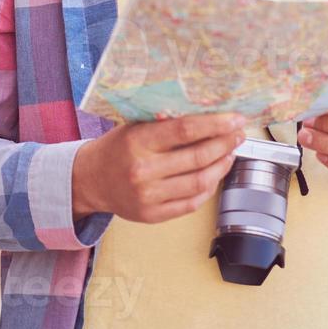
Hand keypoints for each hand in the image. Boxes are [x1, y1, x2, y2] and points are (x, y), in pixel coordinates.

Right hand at [72, 112, 245, 222]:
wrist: (90, 181)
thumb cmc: (116, 148)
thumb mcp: (135, 126)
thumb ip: (165, 122)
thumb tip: (209, 113)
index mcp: (138, 142)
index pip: (185, 130)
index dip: (215, 124)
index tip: (235, 119)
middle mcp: (143, 171)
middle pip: (198, 157)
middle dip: (225, 144)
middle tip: (237, 134)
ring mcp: (148, 196)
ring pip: (200, 182)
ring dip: (222, 166)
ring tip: (229, 152)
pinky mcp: (153, 215)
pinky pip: (192, 202)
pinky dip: (209, 187)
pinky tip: (214, 174)